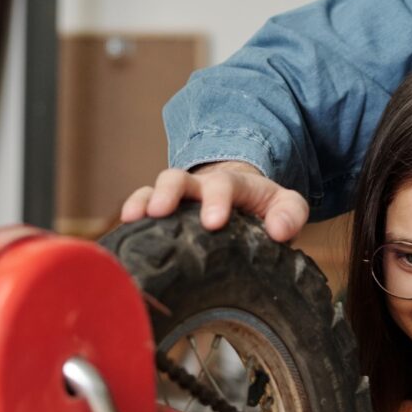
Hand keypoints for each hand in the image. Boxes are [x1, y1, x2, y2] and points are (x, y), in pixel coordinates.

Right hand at [120, 162, 309, 241]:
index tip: (213, 222)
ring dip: (143, 200)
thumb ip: (290, 214)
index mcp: (232, 185)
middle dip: (169, 192)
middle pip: (179, 178)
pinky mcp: (162, 210)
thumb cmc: (262, 207)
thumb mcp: (284, 206)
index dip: (216, 201)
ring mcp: (177, 197)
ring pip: (154, 189)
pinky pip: (141, 205)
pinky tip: (121, 232)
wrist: (240, 199)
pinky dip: (131, 214)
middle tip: (160, 211)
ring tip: (133, 217)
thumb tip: (280, 232)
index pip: (224, 186)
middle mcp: (198, 186)